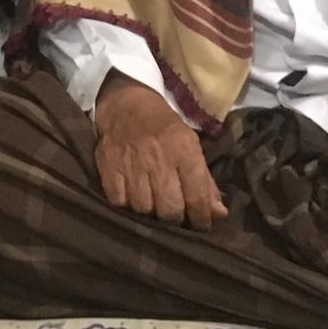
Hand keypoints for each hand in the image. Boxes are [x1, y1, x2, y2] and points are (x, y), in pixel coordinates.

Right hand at [93, 72, 227, 230]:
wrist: (126, 104)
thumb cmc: (164, 128)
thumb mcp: (191, 146)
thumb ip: (205, 182)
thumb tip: (219, 214)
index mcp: (184, 150)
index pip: (197, 197)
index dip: (201, 218)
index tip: (201, 223)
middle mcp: (158, 158)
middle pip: (169, 210)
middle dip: (175, 217)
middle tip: (174, 212)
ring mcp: (131, 163)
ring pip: (143, 209)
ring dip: (149, 211)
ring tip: (152, 201)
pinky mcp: (108, 166)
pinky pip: (119, 202)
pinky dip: (126, 203)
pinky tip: (132, 194)